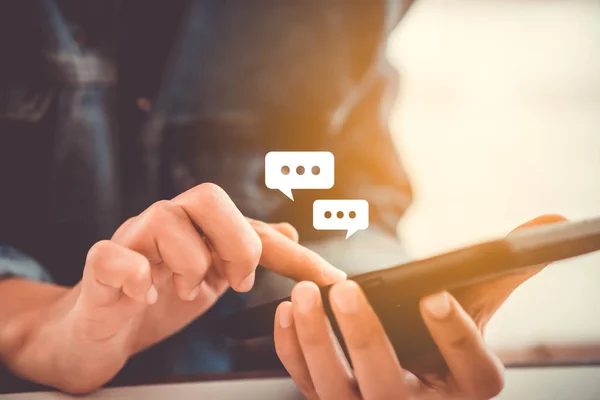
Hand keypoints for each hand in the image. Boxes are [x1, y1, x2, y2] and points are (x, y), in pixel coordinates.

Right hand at [5, 183, 344, 392]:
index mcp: (199, 230)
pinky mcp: (98, 268)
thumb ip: (245, 253)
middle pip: (207, 196)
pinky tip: (147, 296)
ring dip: (189, 263)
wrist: (96, 332)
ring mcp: (130, 242)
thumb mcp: (211, 279)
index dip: (294, 253)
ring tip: (185, 292)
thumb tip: (289, 230)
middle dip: (234, 241)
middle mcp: (167, 225)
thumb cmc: (155, 299)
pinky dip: (137, 278)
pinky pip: (113, 256)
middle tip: (235, 281)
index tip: (331, 279)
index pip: (253, 228)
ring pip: (165, 218)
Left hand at [274, 214, 564, 399]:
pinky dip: (293, 352)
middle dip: (364, 336)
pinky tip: (287, 315)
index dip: (455, 335)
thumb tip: (553, 222)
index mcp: (467, 387)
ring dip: (316, 342)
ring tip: (304, 297)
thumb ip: (506, 269)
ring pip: (338, 392)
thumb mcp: (478, 304)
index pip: (472, 371)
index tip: (436, 296)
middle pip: (389, 386)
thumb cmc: (446, 333)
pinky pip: (306, 386)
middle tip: (345, 289)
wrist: (415, 364)